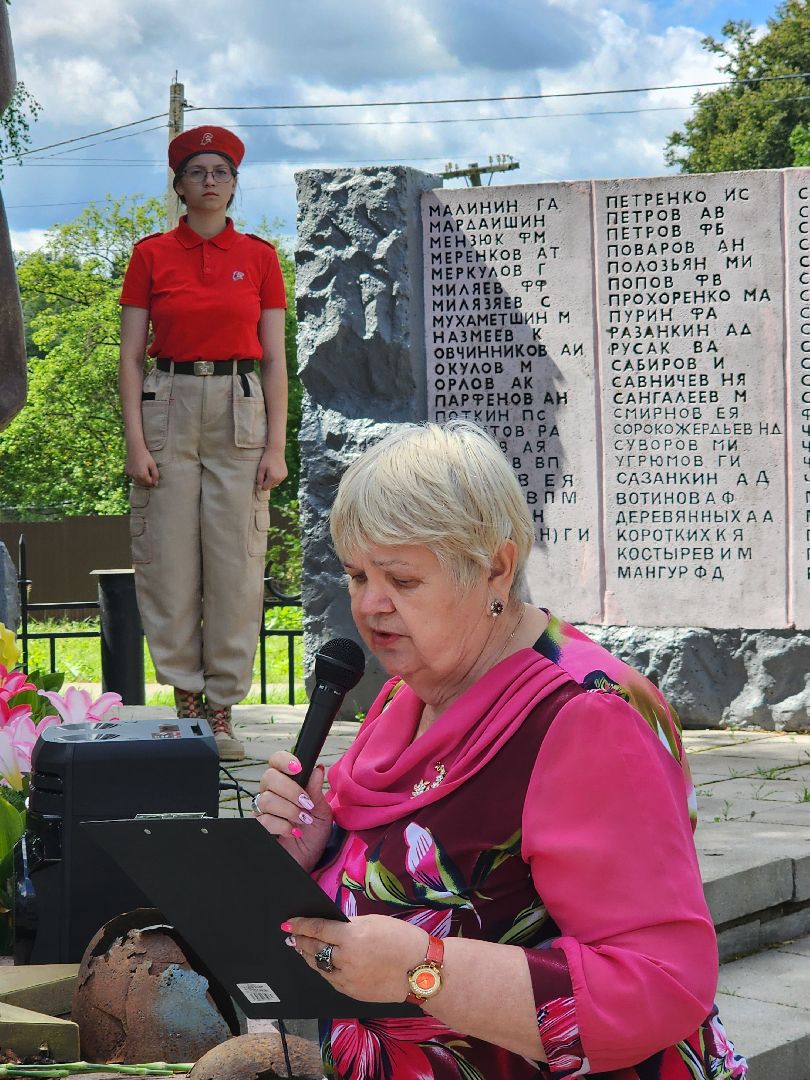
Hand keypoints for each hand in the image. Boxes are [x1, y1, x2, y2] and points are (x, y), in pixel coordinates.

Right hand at [125, 445, 159, 486]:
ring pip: (138, 481)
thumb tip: (156, 484)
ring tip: (145, 472)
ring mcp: (130, 474)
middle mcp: (135, 476)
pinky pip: (133, 477)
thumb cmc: (146, 456)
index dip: (154, 481)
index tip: (155, 477)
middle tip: (151, 476)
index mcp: (142, 475)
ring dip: (142, 479)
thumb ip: (155, 475)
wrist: (135, 449)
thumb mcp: (153, 465)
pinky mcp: (127, 471)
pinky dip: (137, 476)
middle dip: (148, 482)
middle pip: (143, 484)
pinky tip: (139, 469)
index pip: (150, 483)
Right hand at [254, 753, 331, 869]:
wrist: (306, 862)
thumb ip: (317, 792)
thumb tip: (318, 768)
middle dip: (291, 790)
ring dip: (290, 811)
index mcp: (286, 785)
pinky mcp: (257, 828)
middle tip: (306, 804)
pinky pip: (264, 820)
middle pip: (269, 777)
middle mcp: (271, 794)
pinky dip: (283, 826)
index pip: (275, 762)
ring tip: (303, 821)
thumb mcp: (322, 813)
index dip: (284, 760)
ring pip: (267, 799)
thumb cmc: (313, 837)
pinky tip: (293, 832)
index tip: (299, 768)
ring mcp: (262, 811)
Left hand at [256, 448, 287, 490]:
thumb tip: (259, 487)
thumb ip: (259, 479)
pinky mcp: (285, 474)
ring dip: (271, 481)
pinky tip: (274, 471)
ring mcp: (283, 477)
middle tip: (265, 473)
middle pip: (271, 486)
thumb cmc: (267, 459)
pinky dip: (276, 478)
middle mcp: (279, 479)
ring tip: (269, 471)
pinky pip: (279, 480)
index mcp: (272, 478)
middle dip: (267, 482)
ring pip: (275, 484)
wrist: (276, 450)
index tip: (260, 478)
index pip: (265, 488)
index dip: (261, 484)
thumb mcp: (261, 468)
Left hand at [283, 914, 428, 1003]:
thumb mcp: (375, 922)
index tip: (290, 921)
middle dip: (301, 940)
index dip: (302, 925)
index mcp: (351, 937)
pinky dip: (323, 969)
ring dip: (308, 956)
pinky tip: (321, 963)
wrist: (420, 971)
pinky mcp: (351, 993)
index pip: (318, 929)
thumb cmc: (402, 940)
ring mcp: (347, 979)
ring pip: (319, 966)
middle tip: (292, 934)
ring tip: (301, 948)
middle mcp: (345, 959)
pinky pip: (331, 979)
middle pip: (314, 948)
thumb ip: (351, 926)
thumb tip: (332, 928)